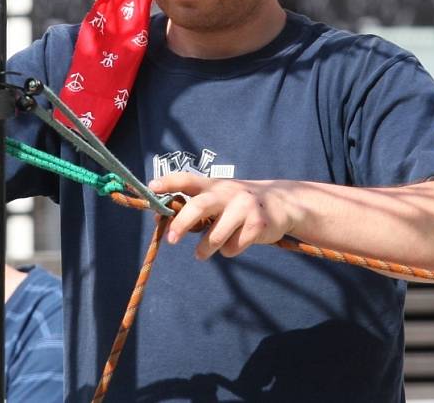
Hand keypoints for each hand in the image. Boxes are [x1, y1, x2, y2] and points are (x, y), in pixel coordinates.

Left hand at [149, 173, 293, 259]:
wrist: (282, 204)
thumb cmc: (239, 204)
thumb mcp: (220, 197)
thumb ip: (197, 205)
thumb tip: (165, 222)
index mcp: (214, 185)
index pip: (187, 179)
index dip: (168, 182)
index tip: (151, 187)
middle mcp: (228, 193)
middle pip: (199, 206)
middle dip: (182, 223)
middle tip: (171, 239)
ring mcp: (244, 208)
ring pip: (215, 236)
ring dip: (205, 249)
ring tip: (201, 253)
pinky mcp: (258, 225)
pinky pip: (233, 247)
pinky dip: (229, 251)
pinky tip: (236, 243)